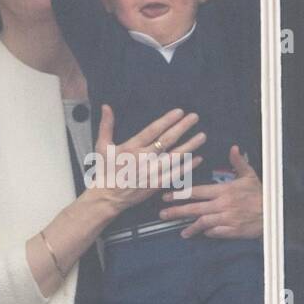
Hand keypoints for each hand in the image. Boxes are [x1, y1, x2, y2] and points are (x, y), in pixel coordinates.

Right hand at [85, 104, 205, 214]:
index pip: (153, 130)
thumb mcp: (102, 146)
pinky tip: (197, 159)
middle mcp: (143, 159)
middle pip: (167, 140)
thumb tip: (106, 107)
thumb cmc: (106, 171)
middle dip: (182, 127)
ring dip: (190, 146)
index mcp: (131, 148)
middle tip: (194, 118)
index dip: (167, 120)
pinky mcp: (156, 184)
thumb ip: (106, 125)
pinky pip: (175, 174)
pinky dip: (187, 167)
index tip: (179, 112)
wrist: (107, 197)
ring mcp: (151, 172)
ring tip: (201, 136)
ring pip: (175, 157)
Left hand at [157, 145, 262, 238]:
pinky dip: (207, 233)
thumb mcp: (250, 176)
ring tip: (181, 231)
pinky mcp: (232, 231)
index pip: (198, 191)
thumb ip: (239, 163)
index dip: (181, 194)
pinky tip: (199, 234)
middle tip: (163, 214)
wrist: (273, 213)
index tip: (167, 196)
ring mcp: (227, 219)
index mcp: (224, 190)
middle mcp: (223, 205)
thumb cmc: (261, 195)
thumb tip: (233, 148)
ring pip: (203, 223)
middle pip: (195, 208)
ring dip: (190, 227)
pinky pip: (215, 233)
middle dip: (177, 211)